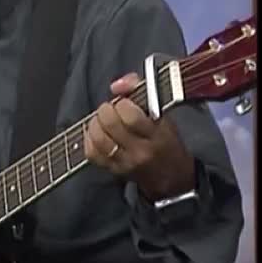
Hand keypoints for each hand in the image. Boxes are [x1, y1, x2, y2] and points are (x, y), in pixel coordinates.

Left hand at [84, 72, 194, 200]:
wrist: (172, 177)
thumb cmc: (166, 141)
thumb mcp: (163, 115)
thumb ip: (139, 91)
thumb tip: (116, 85)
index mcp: (157, 135)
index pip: (131, 117)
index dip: (122, 104)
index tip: (124, 103)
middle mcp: (140, 151)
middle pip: (111, 125)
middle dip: (106, 110)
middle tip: (110, 109)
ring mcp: (125, 163)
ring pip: (99, 139)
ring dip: (95, 123)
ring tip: (101, 120)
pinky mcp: (114, 171)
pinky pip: (92, 153)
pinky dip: (89, 139)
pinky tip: (95, 133)